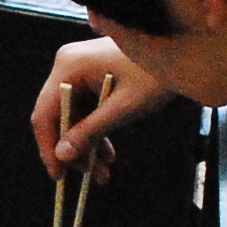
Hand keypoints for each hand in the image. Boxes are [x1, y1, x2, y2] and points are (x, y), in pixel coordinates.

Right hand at [31, 38, 170, 180]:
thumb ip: (90, 131)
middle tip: (91, 177)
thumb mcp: (123, 108)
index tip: (58, 176)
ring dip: (86, 145)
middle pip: (58, 117)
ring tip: (103, 173)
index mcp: (68, 66)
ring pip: (73, 117)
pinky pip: (85, 109)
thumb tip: (61, 155)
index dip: (48, 147)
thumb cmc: (155, 74)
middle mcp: (67, 65)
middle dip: (74, 150)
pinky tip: (107, 154)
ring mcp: (78, 69)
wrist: (181, 49)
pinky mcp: (91, 75)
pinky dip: (95, 131)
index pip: (45, 113)